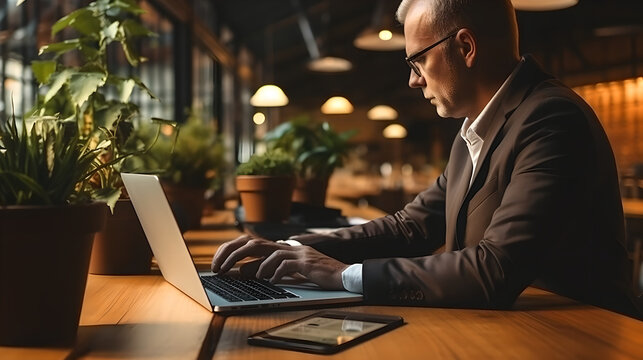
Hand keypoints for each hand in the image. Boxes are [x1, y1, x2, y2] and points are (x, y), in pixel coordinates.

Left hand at [211, 234, 347, 289]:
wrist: (343, 275)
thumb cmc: (314, 274)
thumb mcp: (285, 272)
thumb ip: (265, 269)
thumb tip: (242, 271)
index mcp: (280, 248)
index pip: (250, 242)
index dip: (231, 250)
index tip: (218, 263)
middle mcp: (286, 247)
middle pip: (253, 243)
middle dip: (233, 254)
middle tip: (219, 268)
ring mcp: (297, 253)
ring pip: (268, 251)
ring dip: (252, 264)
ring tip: (241, 275)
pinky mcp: (306, 263)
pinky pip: (286, 264)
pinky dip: (275, 272)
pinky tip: (271, 281)